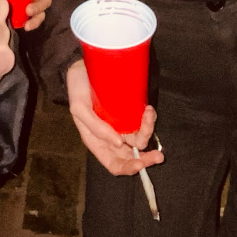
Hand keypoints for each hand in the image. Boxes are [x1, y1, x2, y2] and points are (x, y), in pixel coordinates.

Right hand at [65, 58, 162, 175]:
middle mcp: (112, 137)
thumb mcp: (80, 108)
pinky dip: (149, 119)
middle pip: (131, 156)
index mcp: (97, 142)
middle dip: (147, 158)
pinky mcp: (130, 112)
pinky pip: (143, 122)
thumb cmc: (77, 89)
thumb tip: (118, 144)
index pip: (114, 164)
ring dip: (148, 130)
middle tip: (159, 156)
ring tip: (149, 113)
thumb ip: (96, 128)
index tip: (140, 164)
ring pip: (141, 138)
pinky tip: (147, 109)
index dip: (127, 168)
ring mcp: (122, 125)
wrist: (82, 67)